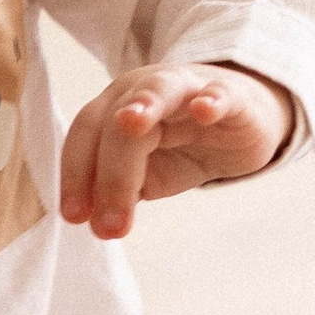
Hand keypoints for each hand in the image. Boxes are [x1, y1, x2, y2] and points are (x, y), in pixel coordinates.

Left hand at [58, 62, 291, 241]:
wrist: (240, 121)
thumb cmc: (184, 145)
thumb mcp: (146, 173)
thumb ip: (119, 189)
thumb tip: (92, 220)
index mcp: (115, 106)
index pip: (85, 134)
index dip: (75, 173)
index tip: (74, 217)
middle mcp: (144, 89)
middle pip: (115, 123)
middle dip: (110, 174)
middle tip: (111, 226)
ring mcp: (187, 88)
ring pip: (158, 92)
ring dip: (143, 106)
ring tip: (130, 123)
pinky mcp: (230, 95)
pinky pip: (219, 92)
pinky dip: (211, 99)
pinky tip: (204, 111)